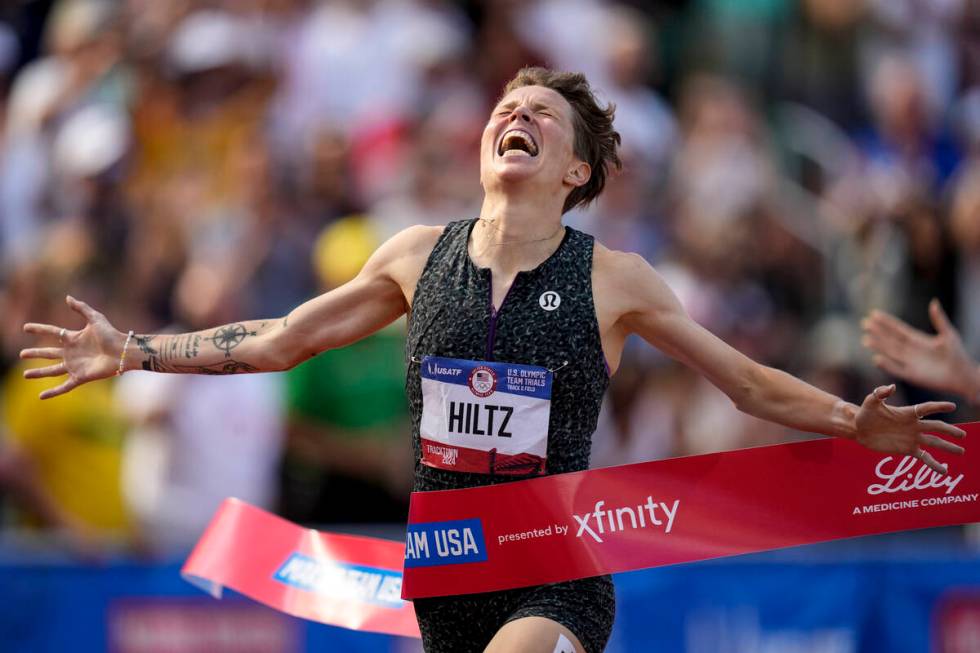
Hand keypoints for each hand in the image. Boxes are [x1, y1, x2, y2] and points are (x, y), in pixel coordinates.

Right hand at [20, 296, 124, 398]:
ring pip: (52, 371)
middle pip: (48, 353)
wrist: (123, 351)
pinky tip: (41, 396)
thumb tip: (67, 297)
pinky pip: (64, 386)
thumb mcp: (96, 318)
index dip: (39, 329)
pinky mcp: (80, 377)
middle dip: (35, 353)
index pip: (52, 332)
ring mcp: (75, 366)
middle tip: (22, 354)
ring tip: (25, 374)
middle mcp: (72, 353)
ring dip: (39, 373)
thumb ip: (81, 308)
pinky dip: (53, 392)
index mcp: (74, 338)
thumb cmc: (112, 334)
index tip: (25, 327)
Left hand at [854, 383, 965, 474]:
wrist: (859, 430)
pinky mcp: (908, 450)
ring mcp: (912, 438)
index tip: (952, 406)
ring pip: (934, 442)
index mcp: (907, 413)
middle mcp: (913, 425)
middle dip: (949, 431)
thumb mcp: (870, 402)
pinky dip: (934, 464)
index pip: (926, 409)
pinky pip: (925, 457)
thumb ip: (880, 393)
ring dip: (948, 447)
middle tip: (963, 435)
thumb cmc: (865, 413)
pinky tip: (944, 472)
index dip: (938, 407)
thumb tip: (891, 386)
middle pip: (936, 427)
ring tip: (961, 451)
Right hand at [862, 299, 978, 398]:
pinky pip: (896, 369)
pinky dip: (887, 365)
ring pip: (890, 352)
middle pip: (890, 340)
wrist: (963, 376)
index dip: (886, 322)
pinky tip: (876, 359)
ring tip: (866, 339)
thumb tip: (933, 302)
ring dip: (879, 346)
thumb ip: (939, 319)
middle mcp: (910, 351)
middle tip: (864, 323)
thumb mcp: (949, 334)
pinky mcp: (912, 375)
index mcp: (918, 340)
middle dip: (878, 332)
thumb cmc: (958, 354)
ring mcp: (910, 363)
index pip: (898, 329)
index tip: (874, 314)